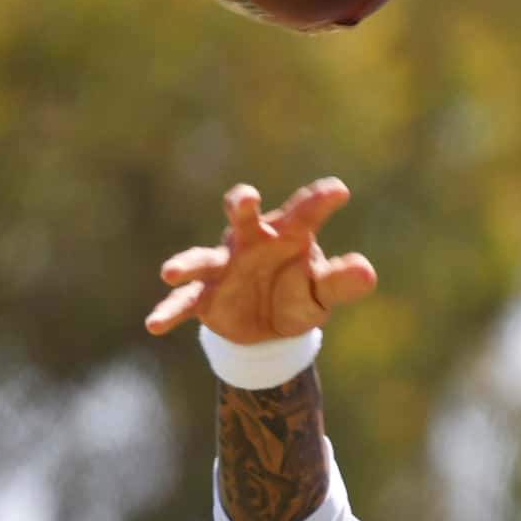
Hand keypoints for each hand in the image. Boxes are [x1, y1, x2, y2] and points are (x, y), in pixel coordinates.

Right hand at [144, 178, 376, 342]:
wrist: (269, 329)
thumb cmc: (298, 294)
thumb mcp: (322, 292)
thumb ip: (340, 281)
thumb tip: (366, 271)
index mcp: (286, 234)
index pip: (305, 213)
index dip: (320, 201)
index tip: (340, 191)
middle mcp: (250, 242)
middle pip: (244, 218)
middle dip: (242, 205)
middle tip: (245, 199)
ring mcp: (224, 267)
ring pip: (203, 258)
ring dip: (187, 262)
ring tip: (169, 271)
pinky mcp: (207, 295)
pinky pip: (186, 302)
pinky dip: (170, 310)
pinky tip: (154, 324)